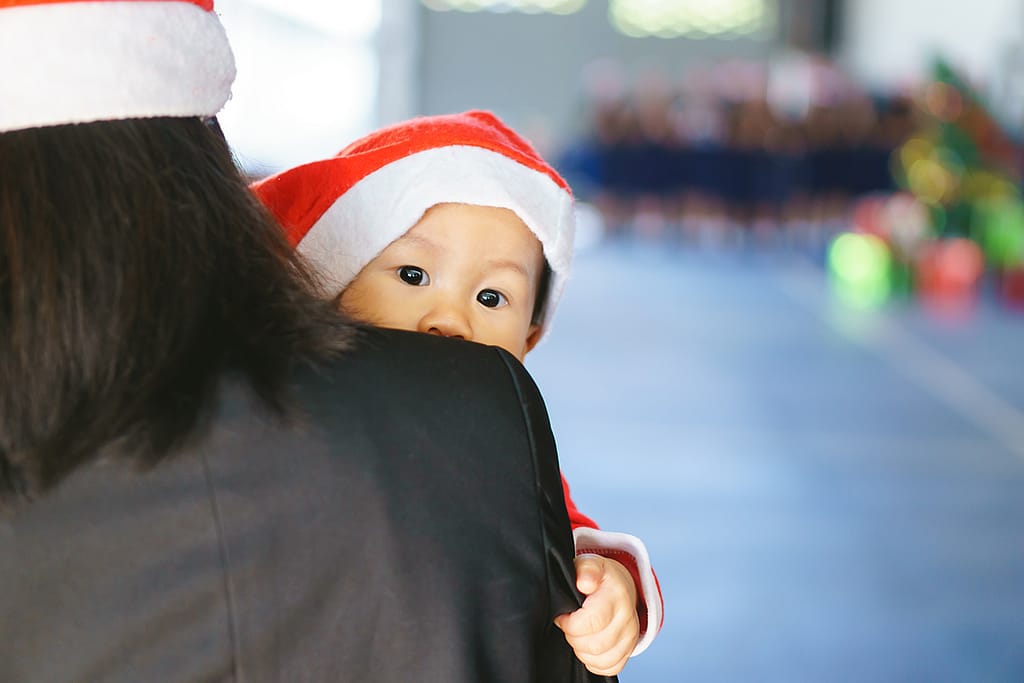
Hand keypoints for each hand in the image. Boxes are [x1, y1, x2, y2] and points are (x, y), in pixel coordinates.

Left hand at [554, 554, 639, 675]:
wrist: (620, 587)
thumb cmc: (599, 578)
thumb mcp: (590, 564)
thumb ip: (586, 569)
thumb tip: (584, 582)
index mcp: (616, 595)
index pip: (592, 622)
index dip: (570, 623)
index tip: (563, 616)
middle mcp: (627, 617)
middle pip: (595, 644)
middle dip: (574, 637)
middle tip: (569, 625)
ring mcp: (630, 636)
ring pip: (601, 658)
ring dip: (582, 650)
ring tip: (577, 634)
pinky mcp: (628, 650)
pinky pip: (609, 667)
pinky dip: (593, 662)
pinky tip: (587, 646)